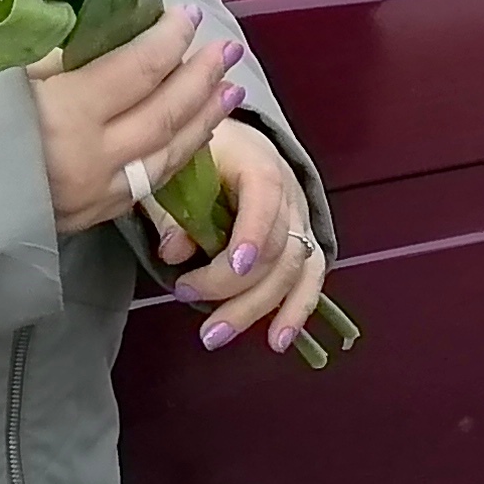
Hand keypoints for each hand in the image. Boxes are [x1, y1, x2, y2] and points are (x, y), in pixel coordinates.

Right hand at [32, 3, 239, 234]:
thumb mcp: (10, 71)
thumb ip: (64, 55)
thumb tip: (111, 26)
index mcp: (68, 113)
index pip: (140, 69)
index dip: (170, 40)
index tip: (188, 17)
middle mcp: (93, 157)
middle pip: (165, 113)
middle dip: (201, 79)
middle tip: (225, 49)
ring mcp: (96, 193)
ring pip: (168, 154)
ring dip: (204, 119)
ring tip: (229, 90)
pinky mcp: (93, 215)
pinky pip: (149, 183)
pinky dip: (178, 154)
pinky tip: (193, 134)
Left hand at [163, 117, 330, 356]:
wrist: (229, 144)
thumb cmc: (200, 156)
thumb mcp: (176, 170)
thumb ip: (173, 209)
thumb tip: (175, 252)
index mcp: (259, 164)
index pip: (265, 199)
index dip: (253, 234)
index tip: (233, 265)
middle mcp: (289, 193)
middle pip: (276, 247)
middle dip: (232, 283)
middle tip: (183, 294)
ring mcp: (300, 221)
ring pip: (293, 270)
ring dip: (257, 307)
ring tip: (216, 334)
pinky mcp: (303, 243)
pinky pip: (310, 278)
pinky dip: (296, 310)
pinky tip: (278, 339)